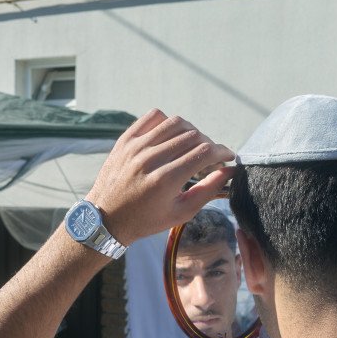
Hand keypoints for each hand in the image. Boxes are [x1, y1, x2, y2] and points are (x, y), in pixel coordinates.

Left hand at [86, 109, 234, 245]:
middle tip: (210, 158)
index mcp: (165, 181)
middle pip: (193, 136)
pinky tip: (172, 137)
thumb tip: (230, 171)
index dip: (222, 152)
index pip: (204, 152)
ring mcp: (135, 147)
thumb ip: (207, 190)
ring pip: (175, 123)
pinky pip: (154, 117)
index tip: (228, 156)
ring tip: (193, 146)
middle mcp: (149, 159)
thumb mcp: (181, 213)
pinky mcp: (125, 140)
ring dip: (192, 132)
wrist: (106, 219)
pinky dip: (169, 122)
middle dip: (209, 145)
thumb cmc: (146, 220)